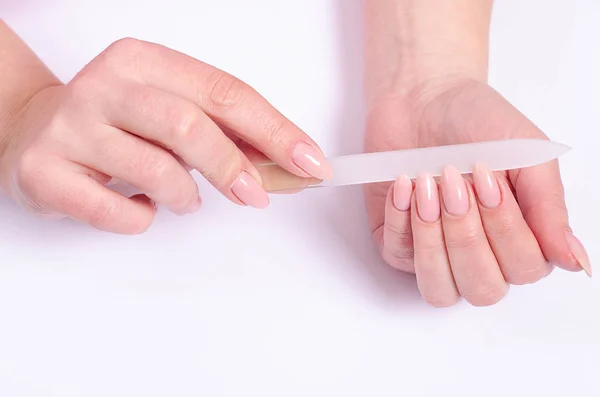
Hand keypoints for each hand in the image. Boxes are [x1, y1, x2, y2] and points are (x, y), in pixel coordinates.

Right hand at [0, 38, 330, 233]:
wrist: (33, 130)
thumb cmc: (118, 124)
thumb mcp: (171, 111)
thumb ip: (225, 131)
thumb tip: (286, 161)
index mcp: (144, 62)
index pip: (225, 93)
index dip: (275, 131)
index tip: (310, 163)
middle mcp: (105, 85)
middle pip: (190, 127)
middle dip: (234, 168)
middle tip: (255, 195)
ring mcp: (71, 126)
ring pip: (157, 170)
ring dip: (185, 196)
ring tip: (183, 196)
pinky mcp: (44, 170)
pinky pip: (117, 212)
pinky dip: (143, 218)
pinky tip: (139, 204)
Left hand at [365, 77, 590, 306]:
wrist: (423, 98)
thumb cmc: (477, 123)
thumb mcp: (525, 156)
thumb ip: (549, 208)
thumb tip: (577, 262)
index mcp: (521, 238)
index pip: (525, 268)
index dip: (506, 228)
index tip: (488, 178)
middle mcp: (481, 255)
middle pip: (483, 287)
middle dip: (467, 234)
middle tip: (455, 183)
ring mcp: (437, 254)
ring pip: (439, 289)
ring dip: (433, 239)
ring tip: (427, 187)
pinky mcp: (398, 244)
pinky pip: (399, 257)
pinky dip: (401, 220)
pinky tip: (404, 185)